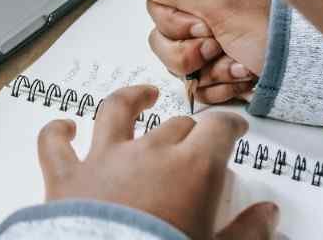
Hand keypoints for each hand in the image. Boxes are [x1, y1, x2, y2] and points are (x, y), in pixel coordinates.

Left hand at [39, 85, 278, 238]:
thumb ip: (247, 232)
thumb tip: (268, 215)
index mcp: (192, 169)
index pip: (217, 129)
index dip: (229, 125)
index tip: (234, 129)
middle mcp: (147, 153)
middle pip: (174, 126)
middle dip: (187, 131)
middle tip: (194, 142)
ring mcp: (103, 160)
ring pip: (115, 112)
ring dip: (130, 99)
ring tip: (142, 96)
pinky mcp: (66, 177)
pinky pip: (54, 144)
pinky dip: (57, 132)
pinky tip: (63, 127)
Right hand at [138, 0, 271, 103]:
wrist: (304, 74)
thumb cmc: (276, 34)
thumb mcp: (226, 6)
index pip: (157, 6)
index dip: (176, 23)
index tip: (205, 26)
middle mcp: (203, 14)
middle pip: (162, 39)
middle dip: (193, 51)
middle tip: (221, 46)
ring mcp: (207, 46)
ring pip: (176, 66)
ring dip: (210, 70)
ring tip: (238, 64)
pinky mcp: (215, 73)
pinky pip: (196, 87)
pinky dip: (219, 86)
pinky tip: (241, 77)